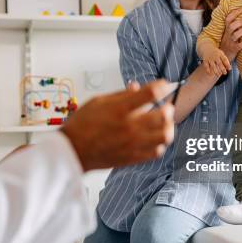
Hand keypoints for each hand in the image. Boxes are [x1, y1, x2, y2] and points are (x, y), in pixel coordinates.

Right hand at [60, 80, 174, 171]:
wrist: (73, 150)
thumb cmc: (82, 125)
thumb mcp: (98, 101)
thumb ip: (120, 95)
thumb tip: (137, 87)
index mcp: (120, 109)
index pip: (151, 93)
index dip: (162, 86)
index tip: (163, 85)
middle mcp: (129, 126)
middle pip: (164, 115)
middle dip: (169, 108)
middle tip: (166, 106)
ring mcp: (133, 143)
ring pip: (165, 135)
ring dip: (168, 127)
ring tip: (164, 124)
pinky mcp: (133, 157)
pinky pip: (157, 152)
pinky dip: (160, 143)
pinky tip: (154, 138)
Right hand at [202, 47, 230, 75]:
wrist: (206, 48)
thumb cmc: (216, 53)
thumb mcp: (221, 53)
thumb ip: (225, 60)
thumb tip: (229, 68)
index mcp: (220, 54)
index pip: (224, 59)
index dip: (227, 64)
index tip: (230, 69)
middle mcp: (215, 56)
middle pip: (219, 63)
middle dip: (222, 69)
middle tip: (225, 73)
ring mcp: (210, 58)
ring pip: (213, 66)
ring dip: (216, 71)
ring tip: (219, 75)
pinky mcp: (205, 60)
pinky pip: (206, 66)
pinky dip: (208, 70)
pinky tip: (210, 74)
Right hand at [219, 8, 241, 60]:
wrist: (223, 56)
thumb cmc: (228, 43)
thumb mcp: (228, 34)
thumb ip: (233, 26)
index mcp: (226, 30)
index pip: (228, 19)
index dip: (234, 13)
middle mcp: (227, 35)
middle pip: (232, 26)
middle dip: (241, 20)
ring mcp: (231, 42)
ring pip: (236, 34)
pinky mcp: (234, 49)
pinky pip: (240, 45)